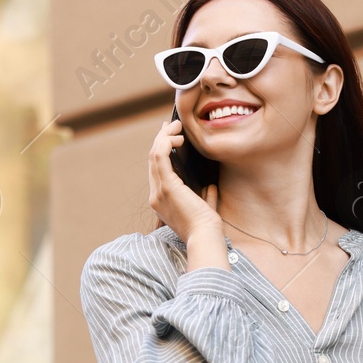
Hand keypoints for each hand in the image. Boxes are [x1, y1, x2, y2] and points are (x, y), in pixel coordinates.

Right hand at [148, 117, 221, 242]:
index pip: (157, 169)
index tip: (171, 135)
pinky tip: (177, 138)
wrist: (205, 238)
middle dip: (162, 138)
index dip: (162, 149)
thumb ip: (204, 196)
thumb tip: (210, 186)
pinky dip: (167, 143)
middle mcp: (156, 195)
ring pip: (154, 155)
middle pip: (153, 159)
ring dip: (164, 137)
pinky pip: (160, 157)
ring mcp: (158, 191)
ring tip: (176, 126)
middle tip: (173, 124)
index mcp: (162, 200)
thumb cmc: (206, 227)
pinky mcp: (167, 186)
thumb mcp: (203, 208)